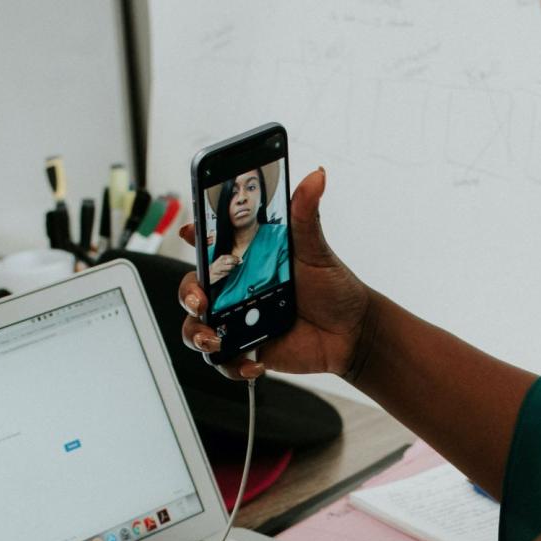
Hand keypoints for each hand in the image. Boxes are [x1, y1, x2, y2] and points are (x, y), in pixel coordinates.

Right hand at [179, 168, 373, 380]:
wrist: (352, 333)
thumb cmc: (333, 288)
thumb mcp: (317, 250)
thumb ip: (306, 215)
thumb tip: (317, 176)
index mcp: (247, 260)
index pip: (210, 246)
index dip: (194, 237)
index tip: (189, 232)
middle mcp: (236, 290)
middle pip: (193, 289)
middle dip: (188, 294)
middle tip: (202, 301)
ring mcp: (238, 322)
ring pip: (197, 328)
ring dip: (198, 334)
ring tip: (216, 339)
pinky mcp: (247, 350)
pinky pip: (224, 361)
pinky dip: (232, 364)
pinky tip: (253, 363)